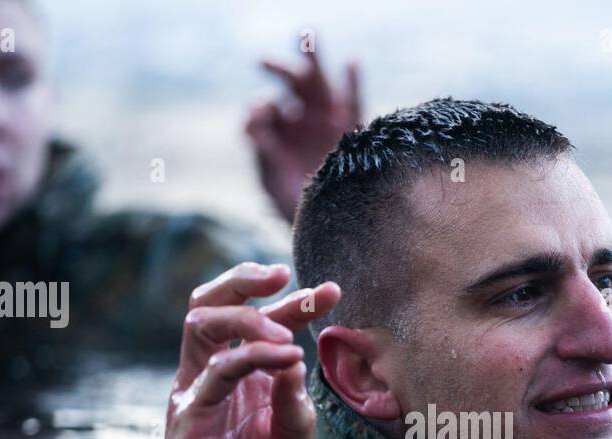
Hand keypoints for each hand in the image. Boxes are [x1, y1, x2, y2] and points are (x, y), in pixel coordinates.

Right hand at [149, 263, 340, 438]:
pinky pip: (217, 369)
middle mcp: (217, 377)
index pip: (264, 325)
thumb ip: (298, 412)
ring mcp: (199, 391)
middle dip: (250, 280)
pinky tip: (286, 357)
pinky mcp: (190, 412)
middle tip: (287, 275)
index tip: (333, 290)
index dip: (296, 302)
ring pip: (203, 321)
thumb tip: (298, 363)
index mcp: (245, 382)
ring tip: (287, 333)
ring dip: (248, 315)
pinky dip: (251, 355)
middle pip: (218, 304)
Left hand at [245, 41, 360, 223]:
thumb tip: (256, 116)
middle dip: (279, 70)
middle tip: (263, 62)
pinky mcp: (352, 131)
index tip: (260, 119)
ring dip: (311, 59)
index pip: (267, 107)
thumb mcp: (271, 181)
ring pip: (320, 83)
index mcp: (281, 132)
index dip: (260, 108)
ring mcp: (328, 122)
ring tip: (306, 36)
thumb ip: (261, 149)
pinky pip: (355, 102)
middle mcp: (304, 121)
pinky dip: (353, 83)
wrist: (327, 230)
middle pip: (291, 85)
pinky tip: (350, 64)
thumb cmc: (295, 210)